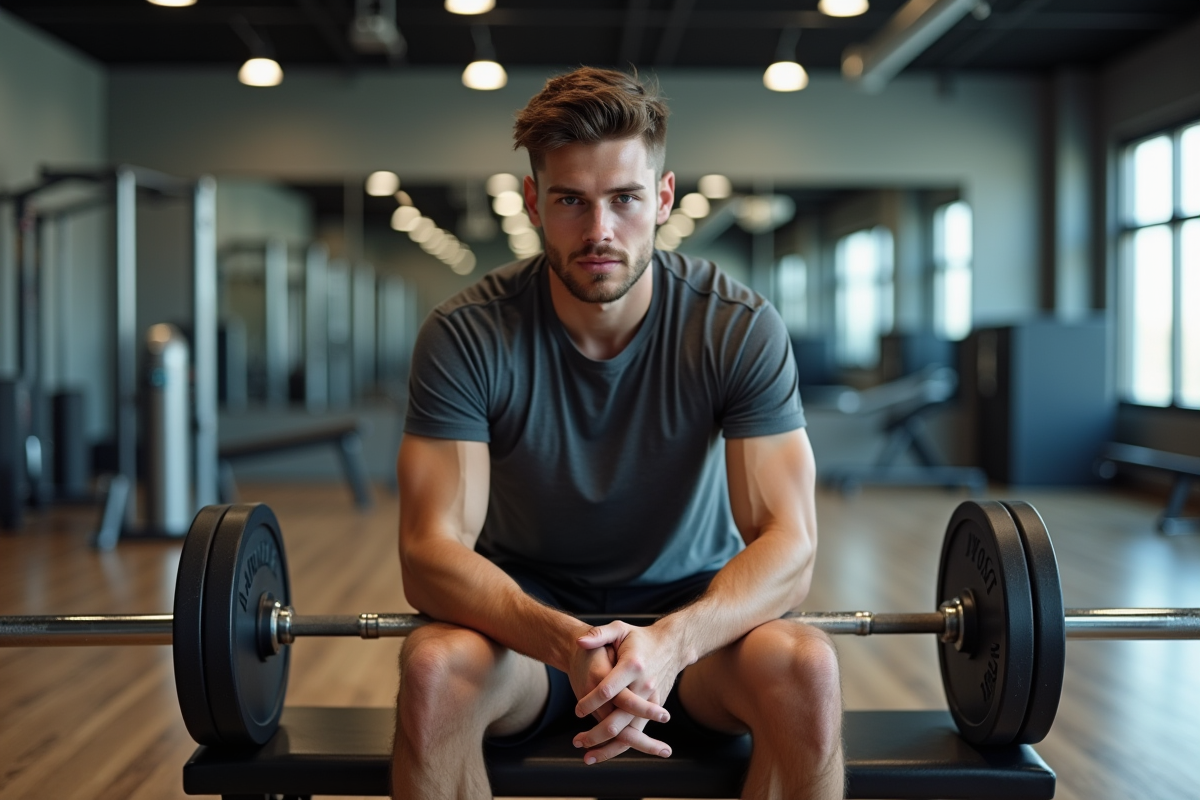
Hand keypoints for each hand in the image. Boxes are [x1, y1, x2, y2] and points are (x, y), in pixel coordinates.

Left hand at [571, 620, 686, 762]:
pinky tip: (605, 753)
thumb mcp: (619, 629)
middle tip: (577, 741)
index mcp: (632, 665)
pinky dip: (623, 745)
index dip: (591, 701)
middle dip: (597, 733)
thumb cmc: (639, 637)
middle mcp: (643, 685)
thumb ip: (598, 634)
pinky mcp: (655, 708)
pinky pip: (638, 731)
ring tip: (587, 756)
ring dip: (609, 747)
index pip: (608, 689)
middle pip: (619, 718)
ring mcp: (651, 699)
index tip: (577, 711)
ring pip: (630, 731)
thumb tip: (579, 642)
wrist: (672, 645)